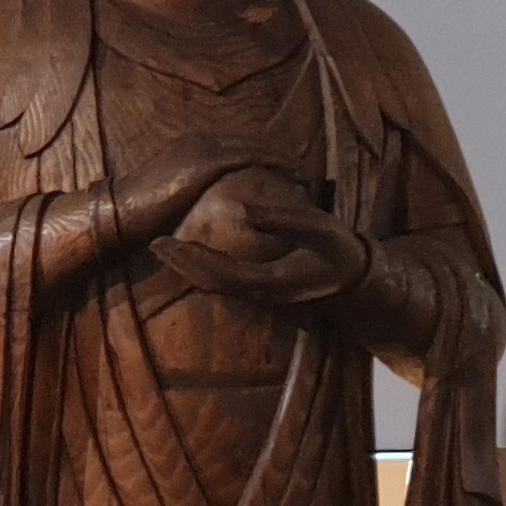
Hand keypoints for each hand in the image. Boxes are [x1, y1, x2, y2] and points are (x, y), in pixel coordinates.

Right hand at [106, 136, 284, 251]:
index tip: (282, 169)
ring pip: (255, 146)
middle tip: (301, 170)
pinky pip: (253, 157)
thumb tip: (206, 209)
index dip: (262, 155)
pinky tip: (295, 174)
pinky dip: (276, 163)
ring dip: (282, 158)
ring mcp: (202, 148)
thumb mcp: (169, 196)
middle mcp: (198, 140)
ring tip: (303, 173)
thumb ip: (191, 193)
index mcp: (189, 145)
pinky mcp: (208, 162)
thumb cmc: (139, 213)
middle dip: (277, 154)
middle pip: (249, 141)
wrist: (121, 212)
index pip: (235, 145)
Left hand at [157, 167, 367, 306]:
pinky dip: (198, 269)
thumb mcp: (316, 229)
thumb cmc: (337, 249)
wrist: (353, 278)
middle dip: (179, 264)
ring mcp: (256, 295)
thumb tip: (242, 210)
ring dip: (184, 267)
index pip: (220, 272)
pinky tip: (185, 253)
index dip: (191, 259)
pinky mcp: (256, 289)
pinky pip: (220, 282)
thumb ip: (281, 220)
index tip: (166, 241)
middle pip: (208, 282)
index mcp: (269, 281)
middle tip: (152, 243)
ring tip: (160, 246)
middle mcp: (258, 293)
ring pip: (211, 285)